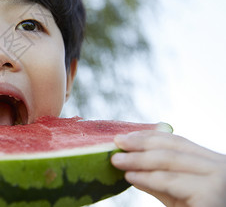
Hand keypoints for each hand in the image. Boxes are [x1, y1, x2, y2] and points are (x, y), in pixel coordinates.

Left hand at [111, 130, 225, 206]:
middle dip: (141, 144)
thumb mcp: (175, 196)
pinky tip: (130, 176)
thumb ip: (157, 180)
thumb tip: (130, 167)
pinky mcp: (210, 193)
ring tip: (117, 161)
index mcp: (213, 163)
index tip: (126, 135)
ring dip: (138, 159)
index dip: (149, 137)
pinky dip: (147, 177)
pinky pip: (169, 181)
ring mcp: (219, 179)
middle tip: (116, 143)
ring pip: (170, 161)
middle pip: (173, 148)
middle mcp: (221, 166)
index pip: (178, 142)